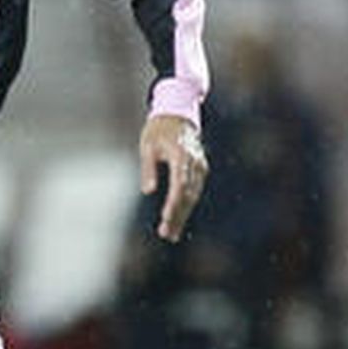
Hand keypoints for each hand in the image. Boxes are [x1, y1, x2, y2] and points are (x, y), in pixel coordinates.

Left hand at [139, 114, 207, 242]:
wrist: (178, 114)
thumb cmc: (158, 130)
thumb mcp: (147, 146)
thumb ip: (148, 169)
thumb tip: (148, 191)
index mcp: (182, 156)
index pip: (179, 184)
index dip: (173, 203)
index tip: (166, 218)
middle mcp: (195, 163)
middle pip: (188, 194)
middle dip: (177, 215)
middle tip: (167, 235)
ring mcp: (200, 166)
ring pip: (192, 196)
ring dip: (182, 215)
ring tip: (171, 234)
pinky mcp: (200, 169)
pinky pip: (194, 191)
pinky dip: (186, 206)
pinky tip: (177, 219)